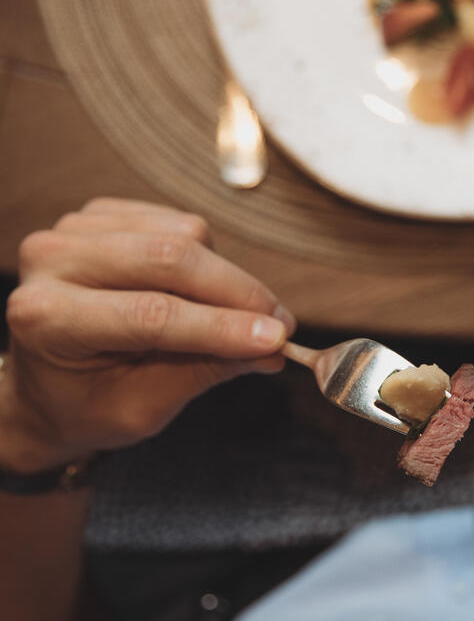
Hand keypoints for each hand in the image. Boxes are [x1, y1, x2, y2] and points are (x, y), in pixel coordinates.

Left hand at [0, 199, 295, 472]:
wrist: (46, 386)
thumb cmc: (88, 403)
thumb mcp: (143, 407)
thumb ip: (204, 371)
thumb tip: (271, 348)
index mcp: (46, 319)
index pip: (152, 314)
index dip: (221, 326)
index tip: (276, 341)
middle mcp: (50, 261)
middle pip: (169, 258)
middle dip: (238, 293)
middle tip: (280, 326)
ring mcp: (73, 229)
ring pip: (181, 233)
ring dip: (225, 277)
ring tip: (237, 318)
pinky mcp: (99, 214)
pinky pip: (177, 221)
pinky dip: (206, 256)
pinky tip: (200, 290)